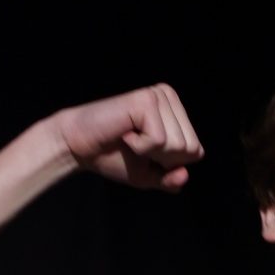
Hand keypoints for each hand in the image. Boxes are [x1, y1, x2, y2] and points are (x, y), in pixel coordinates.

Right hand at [51, 84, 203, 190]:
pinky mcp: (146, 101)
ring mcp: (159, 96)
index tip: (144, 152)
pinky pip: (160, 140)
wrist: (78, 147)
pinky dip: (140, 147)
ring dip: (150, 153)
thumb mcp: (148, 175)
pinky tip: (124, 134)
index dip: (169, 165)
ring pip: (178, 145)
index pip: (196, 152)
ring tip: (129, 138)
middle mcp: (169, 97)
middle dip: (162, 160)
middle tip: (135, 146)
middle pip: (191, 149)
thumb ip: (170, 179)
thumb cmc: (112, 157)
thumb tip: (184, 176)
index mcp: (175, 111)